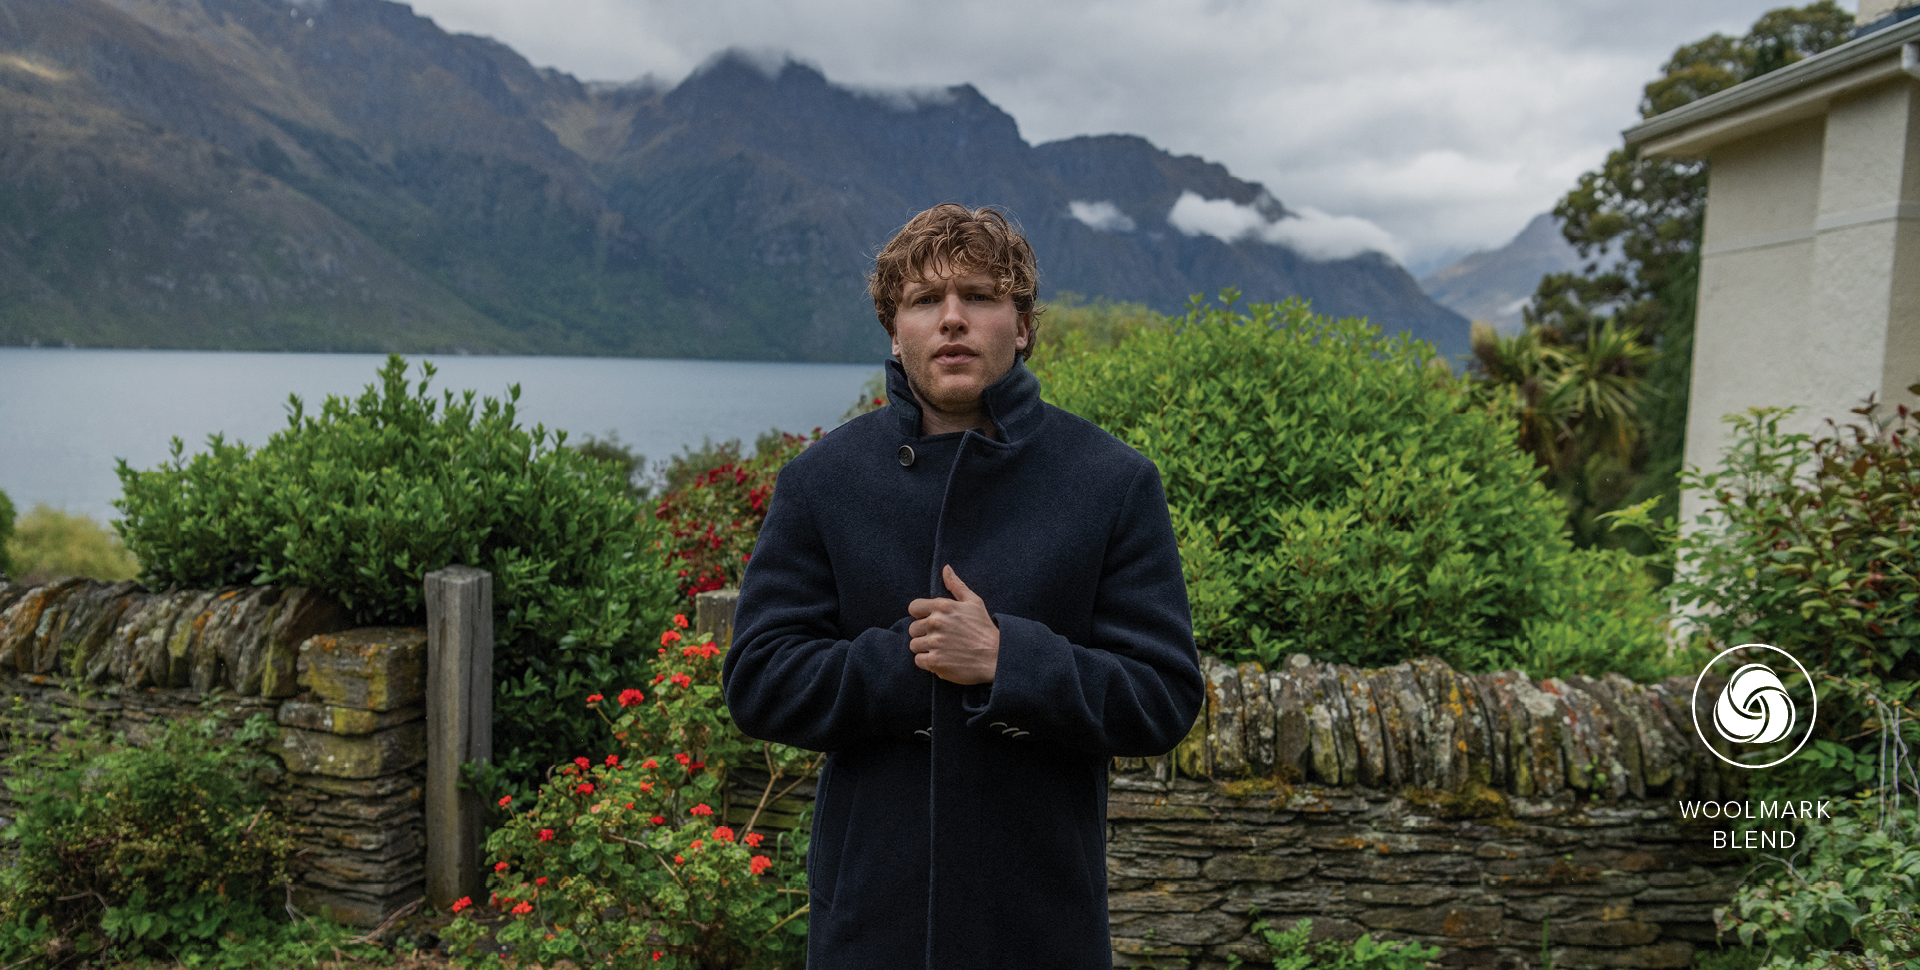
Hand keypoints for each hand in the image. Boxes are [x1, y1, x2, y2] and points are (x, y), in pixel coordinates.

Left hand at [907, 565, 998, 684]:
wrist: (996, 656)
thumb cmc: (984, 629)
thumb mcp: (974, 602)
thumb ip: (957, 585)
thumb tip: (946, 568)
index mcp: (943, 606)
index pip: (913, 608)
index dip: (921, 615)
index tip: (932, 622)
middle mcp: (936, 623)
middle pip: (913, 628)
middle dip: (924, 634)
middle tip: (940, 638)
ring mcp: (935, 643)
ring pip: (914, 645)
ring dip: (925, 649)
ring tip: (942, 649)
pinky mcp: (935, 661)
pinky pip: (918, 660)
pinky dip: (927, 662)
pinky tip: (942, 659)